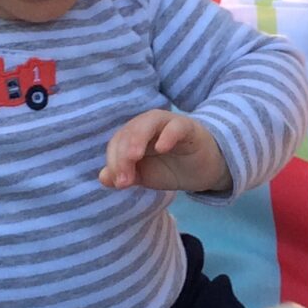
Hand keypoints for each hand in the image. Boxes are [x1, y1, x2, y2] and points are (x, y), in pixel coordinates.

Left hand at [99, 110, 226, 194]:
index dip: (114, 162)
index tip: (120, 184)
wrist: (204, 169)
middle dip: (122, 155)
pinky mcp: (188, 127)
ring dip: (137, 138)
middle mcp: (147, 125)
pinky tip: (162, 148)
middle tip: (124, 180)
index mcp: (133, 135)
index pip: (116, 143)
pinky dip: (167, 135)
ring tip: (134, 156)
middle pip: (128, 132)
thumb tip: (103, 177)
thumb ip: (125, 175)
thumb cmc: (171, 168)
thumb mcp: (145, 176)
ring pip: (148, 123)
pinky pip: (176, 126)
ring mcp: (167, 124)